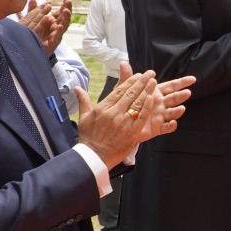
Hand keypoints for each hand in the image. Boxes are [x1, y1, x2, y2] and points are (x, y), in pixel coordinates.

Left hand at [20, 0, 69, 53]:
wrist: (32, 51)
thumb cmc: (35, 36)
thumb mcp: (33, 21)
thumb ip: (33, 11)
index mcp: (53, 22)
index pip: (61, 12)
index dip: (64, 6)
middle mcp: (56, 28)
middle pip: (64, 17)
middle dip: (67, 9)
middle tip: (69, 1)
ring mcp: (56, 35)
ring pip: (63, 26)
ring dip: (66, 18)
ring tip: (66, 11)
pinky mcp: (53, 43)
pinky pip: (57, 37)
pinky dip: (59, 32)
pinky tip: (59, 26)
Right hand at [77, 63, 194, 168]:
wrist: (94, 156)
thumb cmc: (88, 137)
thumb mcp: (84, 118)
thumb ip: (83, 101)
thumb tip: (77, 88)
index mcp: (103, 108)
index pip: (119, 91)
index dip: (130, 81)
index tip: (138, 74)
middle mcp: (114, 113)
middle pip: (130, 94)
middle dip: (141, 82)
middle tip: (150, 73)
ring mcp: (123, 123)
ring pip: (137, 104)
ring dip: (147, 91)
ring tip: (154, 81)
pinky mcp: (132, 133)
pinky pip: (141, 118)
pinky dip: (147, 108)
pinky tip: (152, 99)